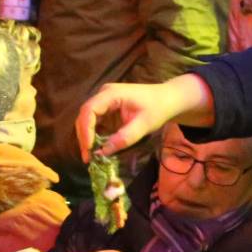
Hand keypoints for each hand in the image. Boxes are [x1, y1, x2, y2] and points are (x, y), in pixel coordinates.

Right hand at [76, 74, 215, 160]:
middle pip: (84, 115)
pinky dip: (95, 137)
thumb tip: (103, 153)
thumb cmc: (157, 108)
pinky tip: (98, 149)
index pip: (89, 110)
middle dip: (84, 137)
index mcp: (111, 94)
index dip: (85, 130)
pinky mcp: (107, 110)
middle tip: (87, 158)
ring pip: (87, 120)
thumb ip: (124, 138)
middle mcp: (103, 95)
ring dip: (87, 138)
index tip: (89, 149)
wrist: (167, 99)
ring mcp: (104, 102)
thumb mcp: (143, 125)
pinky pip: (96, 123)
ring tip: (91, 156)